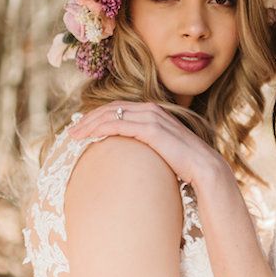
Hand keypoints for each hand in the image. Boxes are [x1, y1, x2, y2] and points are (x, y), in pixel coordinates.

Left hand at [68, 101, 222, 185]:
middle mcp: (151, 110)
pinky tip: (89, 136)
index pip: (118, 108)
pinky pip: (119, 124)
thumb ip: (147, 145)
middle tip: (71, 132)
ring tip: (74, 135)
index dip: (97, 116)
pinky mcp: (150, 129)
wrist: (204, 168)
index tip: (81, 128)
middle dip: (88, 119)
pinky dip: (101, 128)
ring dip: (89, 124)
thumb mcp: (162, 149)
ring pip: (111, 114)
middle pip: (110, 108)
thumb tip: (132, 156)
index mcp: (153, 112)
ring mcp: (151, 117)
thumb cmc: (184, 164)